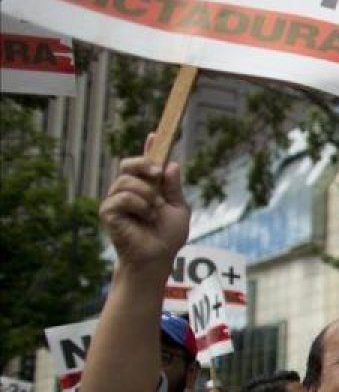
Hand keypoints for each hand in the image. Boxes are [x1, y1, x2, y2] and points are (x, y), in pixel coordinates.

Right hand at [99, 153, 189, 272]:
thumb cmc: (167, 236)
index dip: (149, 148)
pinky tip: (145, 217)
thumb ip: (173, 187)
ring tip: (155, 211)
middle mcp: (129, 191)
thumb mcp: (178, 208)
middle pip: (128, 164)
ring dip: (147, 195)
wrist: (158, 257)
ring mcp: (116, 200)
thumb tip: (171, 164)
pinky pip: (122, 197)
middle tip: (157, 173)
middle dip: (144, 164)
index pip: (145, 163)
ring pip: (127, 181)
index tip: (155, 134)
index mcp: (147, 188)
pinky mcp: (108, 212)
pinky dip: (139, 205)